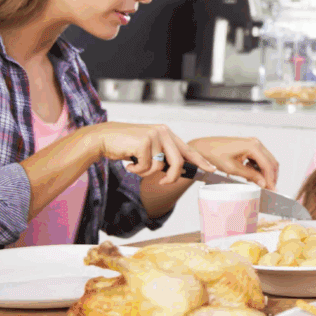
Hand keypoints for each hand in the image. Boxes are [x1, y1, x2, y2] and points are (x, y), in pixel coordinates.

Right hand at [95, 122, 214, 184]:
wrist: (103, 138)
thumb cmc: (125, 146)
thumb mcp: (149, 149)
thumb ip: (163, 156)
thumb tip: (177, 171)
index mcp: (167, 134)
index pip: (188, 150)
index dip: (200, 161)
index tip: (211, 169)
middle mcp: (163, 132)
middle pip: (178, 162)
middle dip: (172, 177)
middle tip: (163, 183)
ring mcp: (154, 136)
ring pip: (160, 167)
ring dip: (146, 172)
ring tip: (136, 165)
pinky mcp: (144, 142)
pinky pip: (146, 167)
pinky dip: (137, 170)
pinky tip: (129, 162)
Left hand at [188, 137, 279, 189]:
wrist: (203, 148)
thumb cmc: (214, 154)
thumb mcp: (233, 168)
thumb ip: (250, 175)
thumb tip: (263, 182)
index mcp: (252, 146)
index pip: (267, 165)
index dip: (271, 179)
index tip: (272, 189)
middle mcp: (255, 143)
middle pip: (271, 162)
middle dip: (271, 176)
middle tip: (269, 189)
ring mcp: (253, 143)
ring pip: (267, 160)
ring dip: (266, 173)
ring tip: (260, 183)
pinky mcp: (249, 146)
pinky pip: (260, 158)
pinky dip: (260, 168)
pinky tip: (254, 175)